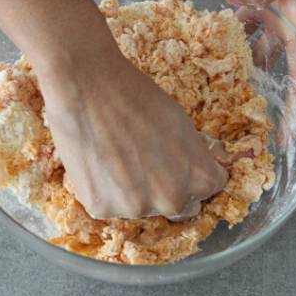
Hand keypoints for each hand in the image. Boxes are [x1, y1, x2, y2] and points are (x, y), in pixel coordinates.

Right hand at [39, 51, 228, 219]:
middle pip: (177, 204)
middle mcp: (172, 202)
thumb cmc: (136, 96)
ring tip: (116, 155)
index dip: (193, 172)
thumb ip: (192, 156)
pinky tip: (98, 161)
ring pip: (141, 205)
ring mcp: (137, 209)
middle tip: (145, 159)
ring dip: (134, 190)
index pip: (209, 188)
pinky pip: (110, 203)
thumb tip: (193, 169)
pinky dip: (105, 189)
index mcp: (201, 179)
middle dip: (166, 187)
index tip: (180, 161)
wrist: (86, 87)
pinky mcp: (101, 209)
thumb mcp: (182, 124)